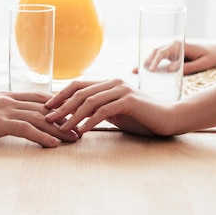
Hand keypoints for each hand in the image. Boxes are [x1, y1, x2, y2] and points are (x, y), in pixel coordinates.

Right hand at [0, 92, 78, 146]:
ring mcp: (2, 109)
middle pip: (44, 108)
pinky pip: (25, 128)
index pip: (38, 99)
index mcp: (4, 96)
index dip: (58, 107)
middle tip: (82, 129)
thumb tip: (5, 122)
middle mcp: (7, 100)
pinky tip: (54, 144)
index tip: (73, 116)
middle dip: (66, 119)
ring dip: (60, 129)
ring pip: (39, 117)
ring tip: (75, 139)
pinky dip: (42, 136)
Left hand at [45, 79, 172, 135]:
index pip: (78, 85)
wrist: (169, 119)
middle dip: (61, 106)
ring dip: (72, 116)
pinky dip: (89, 122)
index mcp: (108, 83)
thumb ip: (98, 110)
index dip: (60, 95)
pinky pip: (103, 111)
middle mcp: (113, 83)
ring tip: (61, 128)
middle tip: (47, 118)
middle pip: (80, 92)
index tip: (47, 107)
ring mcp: (121, 90)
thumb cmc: (142, 118)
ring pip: (89, 101)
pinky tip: (81, 131)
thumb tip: (75, 116)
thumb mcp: (115, 113)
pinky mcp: (129, 101)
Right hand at [133, 42, 215, 74]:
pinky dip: (153, 63)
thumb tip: (169, 70)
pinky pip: (162, 58)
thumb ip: (187, 67)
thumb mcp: (203, 63)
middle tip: (138, 71)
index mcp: (181, 44)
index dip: (154, 61)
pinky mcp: (176, 54)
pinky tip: (146, 70)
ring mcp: (175, 49)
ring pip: (157, 54)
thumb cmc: (214, 56)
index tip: (149, 70)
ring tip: (137, 70)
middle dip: (146, 61)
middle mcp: (175, 44)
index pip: (162, 52)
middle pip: (156, 51)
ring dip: (147, 61)